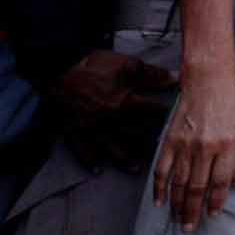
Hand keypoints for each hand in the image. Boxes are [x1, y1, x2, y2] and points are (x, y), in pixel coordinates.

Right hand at [52, 50, 178, 168]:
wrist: (59, 69)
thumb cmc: (94, 65)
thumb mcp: (128, 64)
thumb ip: (152, 75)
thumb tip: (174, 79)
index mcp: (125, 102)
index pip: (151, 112)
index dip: (164, 115)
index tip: (175, 120)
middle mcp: (110, 120)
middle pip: (134, 134)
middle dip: (148, 141)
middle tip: (161, 150)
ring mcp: (91, 128)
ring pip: (112, 147)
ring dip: (125, 158)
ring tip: (138, 167)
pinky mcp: (74, 130)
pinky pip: (82, 150)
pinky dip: (90, 161)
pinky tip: (98, 170)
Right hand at [151, 71, 234, 229]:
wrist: (207, 79)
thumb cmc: (229, 102)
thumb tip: (234, 181)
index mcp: (226, 146)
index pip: (220, 183)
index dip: (216, 202)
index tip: (213, 215)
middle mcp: (205, 149)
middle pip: (197, 188)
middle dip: (193, 211)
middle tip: (190, 228)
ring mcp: (185, 145)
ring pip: (178, 183)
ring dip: (177, 205)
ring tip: (177, 220)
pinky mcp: (170, 140)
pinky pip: (162, 169)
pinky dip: (160, 187)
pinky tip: (159, 201)